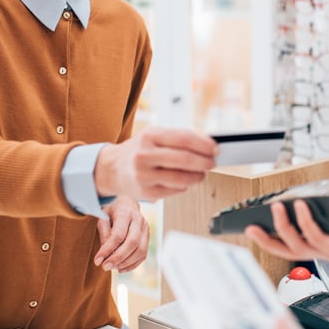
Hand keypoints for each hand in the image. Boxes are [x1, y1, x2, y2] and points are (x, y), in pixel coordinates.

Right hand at [94, 127, 218, 200]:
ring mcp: (144, 175)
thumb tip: (209, 146)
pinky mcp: (146, 192)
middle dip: (205, 162)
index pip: (184, 138)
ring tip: (202, 173)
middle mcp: (144, 155)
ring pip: (181, 178)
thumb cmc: (140, 150)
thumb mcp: (154, 136)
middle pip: (184, 159)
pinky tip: (186, 181)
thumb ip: (178, 139)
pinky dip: (185, 186)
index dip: (204, 144)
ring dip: (198, 176)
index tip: (216, 148)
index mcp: (149, 136)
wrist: (112, 168)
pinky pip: (175, 190)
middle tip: (213, 163)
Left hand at [95, 195, 149, 272]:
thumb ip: (104, 233)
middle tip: (105, 267)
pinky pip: (143, 254)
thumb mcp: (102, 217)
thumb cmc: (111, 211)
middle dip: (118, 258)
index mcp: (126, 213)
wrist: (126, 203)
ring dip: (125, 262)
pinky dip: (132, 264)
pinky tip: (121, 268)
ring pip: (140, 250)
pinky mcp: (148, 237)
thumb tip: (104, 253)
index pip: (118, 235)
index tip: (97, 260)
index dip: (108, 249)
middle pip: (132, 243)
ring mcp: (146, 229)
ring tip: (112, 267)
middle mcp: (139, 220)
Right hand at [244, 195, 328, 266]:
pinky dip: (306, 221)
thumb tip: (313, 192)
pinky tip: (300, 206)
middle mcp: (325, 249)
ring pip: (297, 246)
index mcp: (326, 240)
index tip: (255, 225)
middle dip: (266, 241)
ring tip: (276, 208)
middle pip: (288, 250)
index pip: (294, 242)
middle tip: (250, 227)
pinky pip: (317, 238)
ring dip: (283, 227)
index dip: (274, 236)